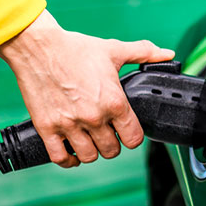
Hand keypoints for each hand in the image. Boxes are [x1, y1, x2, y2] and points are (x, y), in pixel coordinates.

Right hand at [0, 11, 173, 167]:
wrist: (38, 46)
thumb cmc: (75, 48)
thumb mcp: (114, 49)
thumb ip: (144, 53)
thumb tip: (167, 54)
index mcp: (114, 102)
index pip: (134, 138)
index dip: (132, 136)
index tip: (126, 130)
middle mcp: (94, 117)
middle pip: (112, 151)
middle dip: (112, 144)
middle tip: (107, 133)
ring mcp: (69, 124)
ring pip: (89, 156)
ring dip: (92, 151)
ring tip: (90, 139)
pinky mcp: (47, 127)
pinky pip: (60, 158)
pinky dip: (68, 159)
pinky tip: (71, 151)